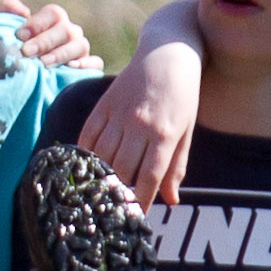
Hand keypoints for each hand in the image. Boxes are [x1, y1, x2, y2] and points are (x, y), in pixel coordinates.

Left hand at [0, 0, 91, 71]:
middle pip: (66, 30)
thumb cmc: (10, 49)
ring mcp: (80, 51)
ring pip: (80, 45)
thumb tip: (22, 11)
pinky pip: (95, 64)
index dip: (38, 23)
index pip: (53, 14)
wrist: (16, 77)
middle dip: (45, 41)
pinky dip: (86, 65)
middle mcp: (70, 33)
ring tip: (43, 64)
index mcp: (53, 20)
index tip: (19, 36)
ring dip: (61, 54)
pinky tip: (70, 69)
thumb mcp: (2, 30)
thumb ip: (6, 13)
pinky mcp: (87, 70)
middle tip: (26, 52)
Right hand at [80, 39, 203, 205]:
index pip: (149, 176)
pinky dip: (84, 152)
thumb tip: (172, 200)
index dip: (141, 200)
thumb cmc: (183, 96)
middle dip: (118, 193)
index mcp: (165, 133)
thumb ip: (177, 166)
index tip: (136, 218)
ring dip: (99, 176)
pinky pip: (88, 133)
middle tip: (113, 211)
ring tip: (96, 194)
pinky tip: (84, 167)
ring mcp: (119, 113)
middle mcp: (140, 124)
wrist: (168, 53)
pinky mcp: (104, 103)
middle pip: (122, 169)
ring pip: (102, 154)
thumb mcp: (186, 130)